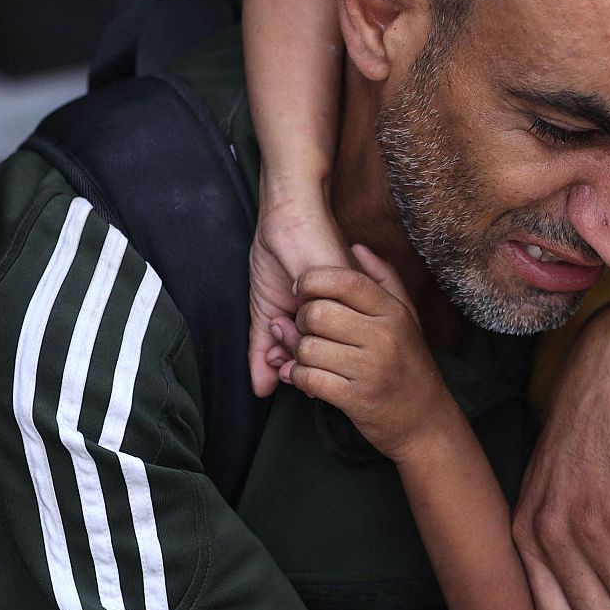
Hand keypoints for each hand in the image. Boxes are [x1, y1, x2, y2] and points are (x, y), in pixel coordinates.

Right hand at [248, 182, 350, 396]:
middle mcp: (342, 323)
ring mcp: (348, 313)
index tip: (277, 358)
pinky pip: (324, 334)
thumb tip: (260, 391)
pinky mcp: (349, 297)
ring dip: (293, 347)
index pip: (313, 368)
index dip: (288, 370)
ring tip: (283, 320)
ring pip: (321, 355)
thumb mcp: (266, 312)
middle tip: (279, 332)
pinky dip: (300, 332)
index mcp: (327, 325)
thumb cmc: (278, 258)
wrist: (290, 217)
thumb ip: (264, 350)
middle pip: (317, 366)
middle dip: (289, 358)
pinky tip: (289, 316)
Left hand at [286, 247, 455, 462]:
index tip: (302, 290)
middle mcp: (384, 337)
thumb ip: (383, 278)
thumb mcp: (405, 318)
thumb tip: (356, 245)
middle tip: (307, 330)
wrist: (426, 421)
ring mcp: (371, 369)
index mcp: (393, 312)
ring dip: (298, 354)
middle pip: (318, 312)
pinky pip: (308, 378)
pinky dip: (299, 377)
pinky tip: (307, 377)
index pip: (345, 281)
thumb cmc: (410, 366)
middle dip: (301, 321)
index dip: (313, 280)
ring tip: (308, 357)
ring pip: (308, 347)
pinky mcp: (356, 399)